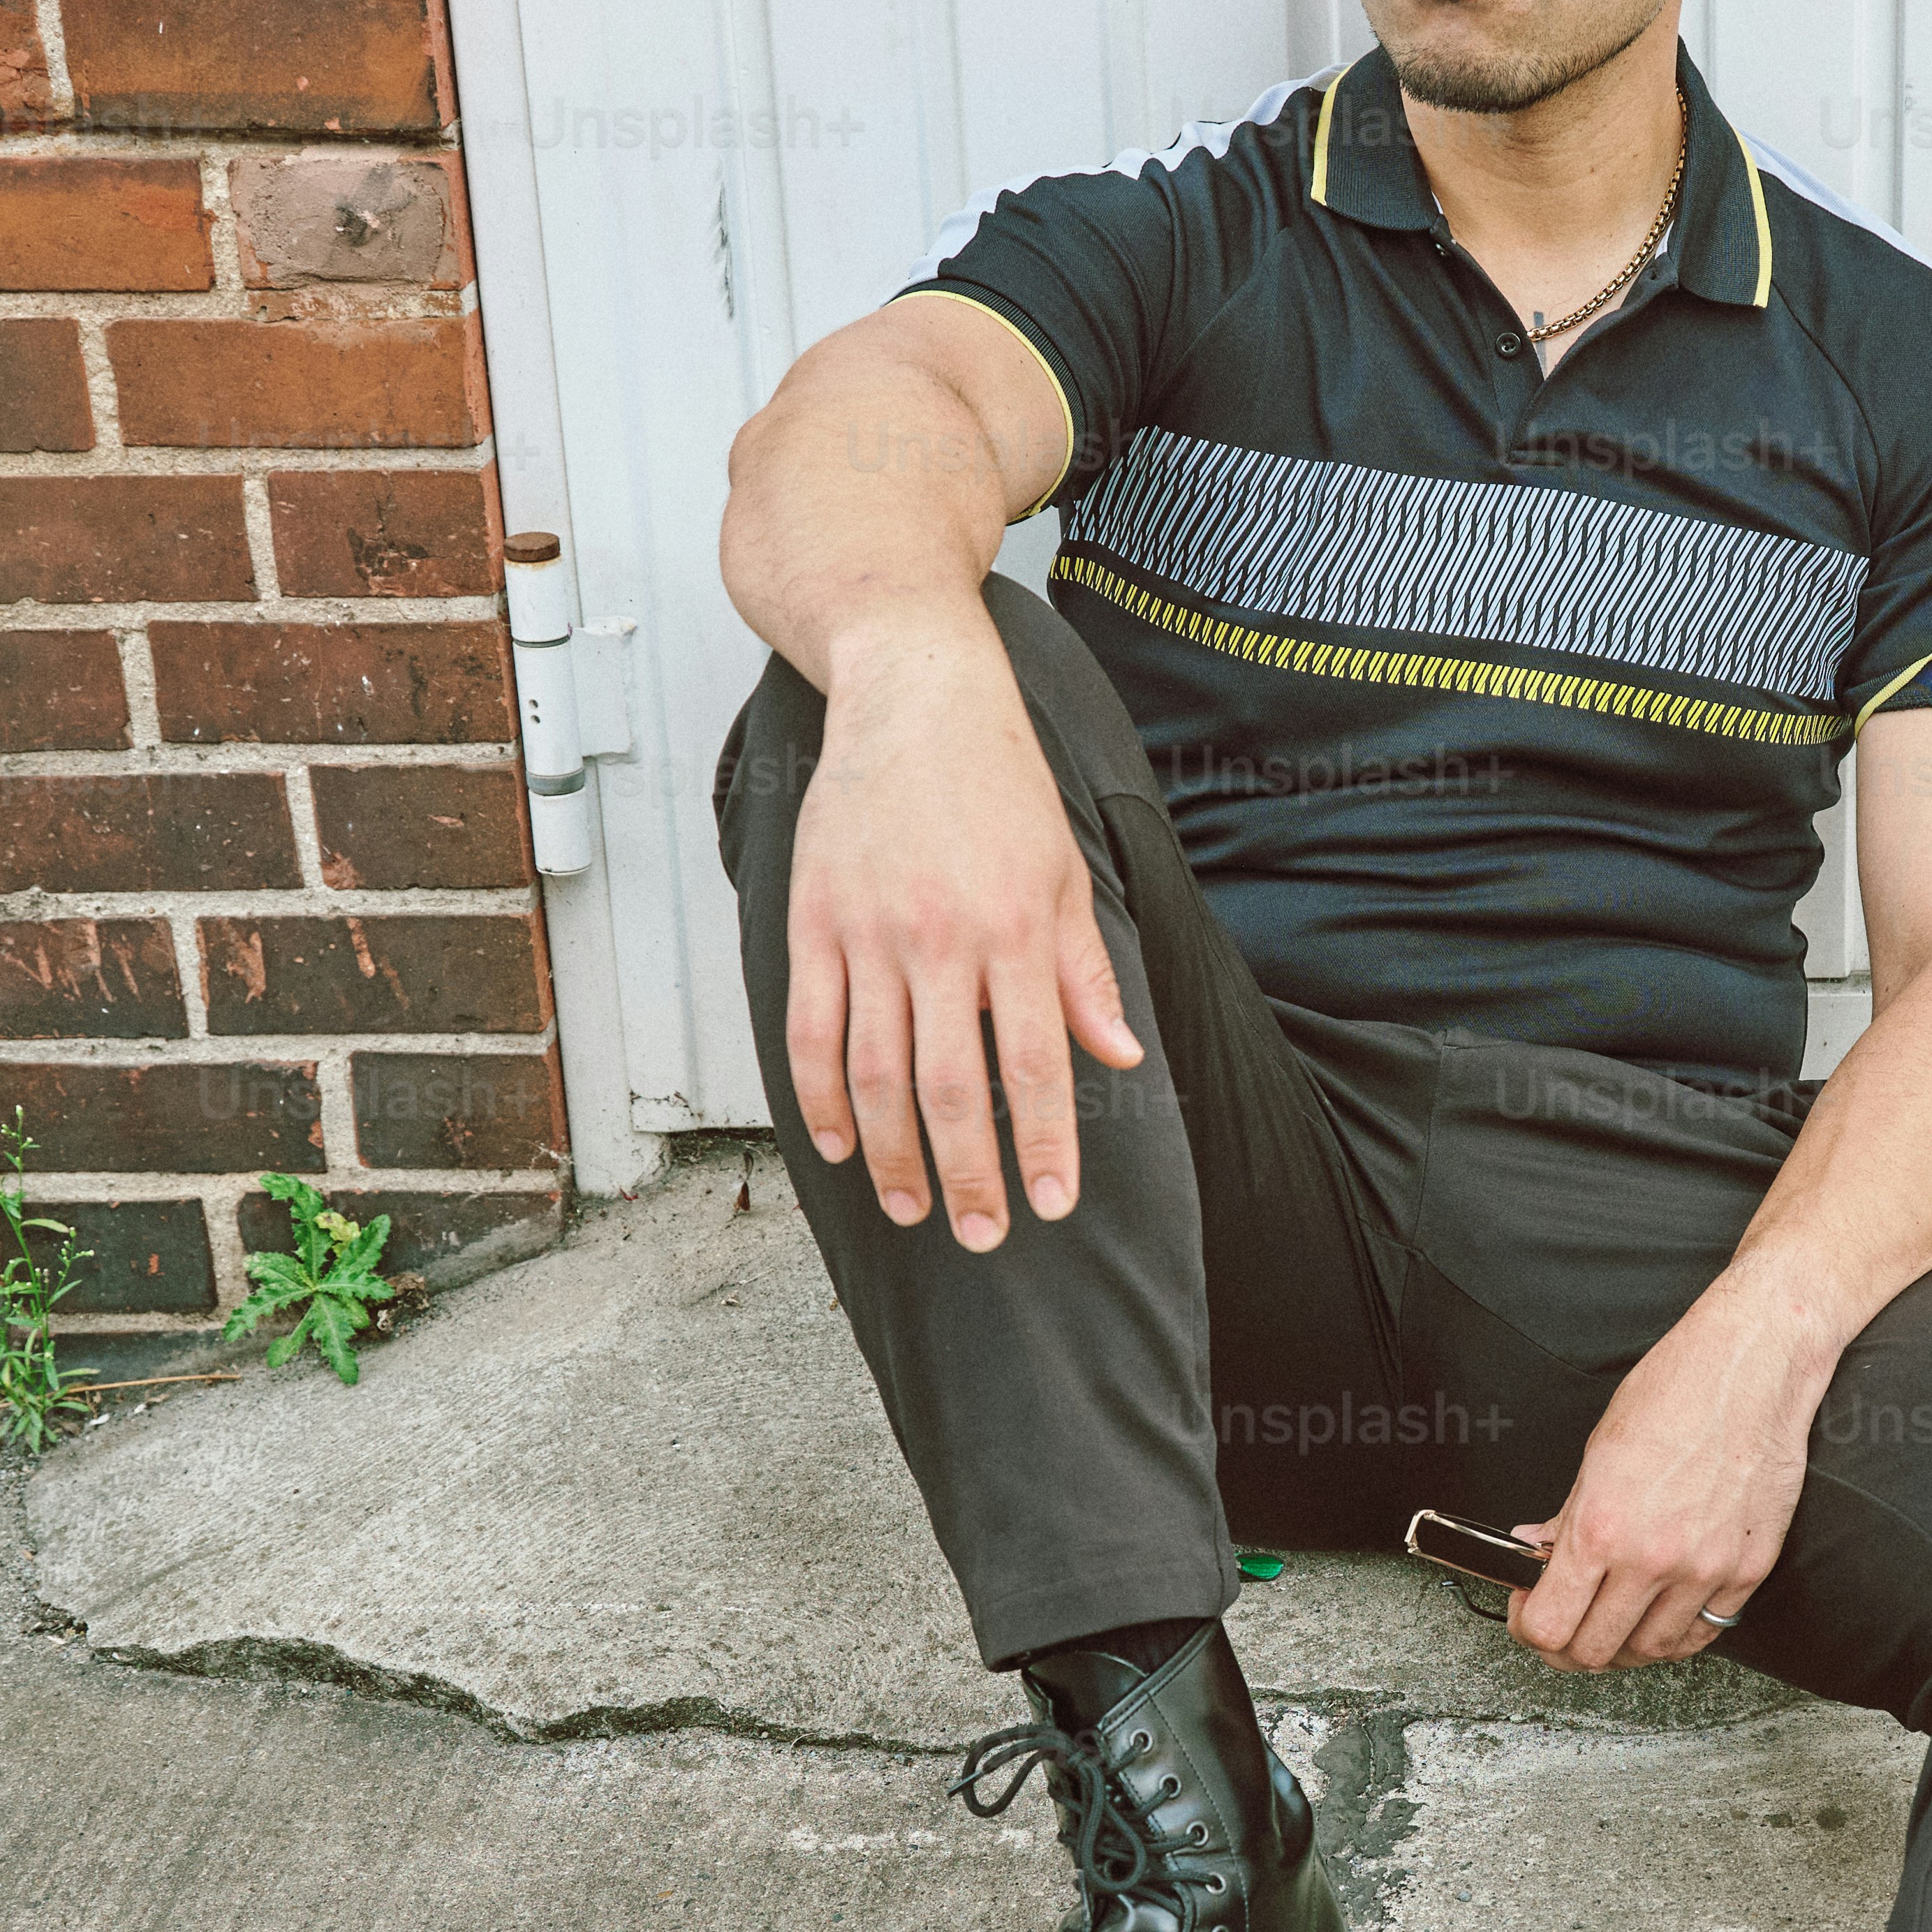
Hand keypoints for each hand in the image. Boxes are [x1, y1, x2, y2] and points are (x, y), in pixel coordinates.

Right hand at [783, 621, 1139, 1246]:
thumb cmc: (997, 782)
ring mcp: (868, 933)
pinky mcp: (813, 922)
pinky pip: (810, 1031)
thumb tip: (1121, 1058)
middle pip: (951, 1087)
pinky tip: (838, 1145)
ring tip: (913, 1210)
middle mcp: (940, 939)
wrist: (913, 695)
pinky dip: (821, 1098)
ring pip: (874, 1074)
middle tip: (983, 1236)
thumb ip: (1085, 973)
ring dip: (892, 1156)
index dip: (1045, 1143)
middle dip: (969, 1174)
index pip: (1036, 1063)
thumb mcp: (1063, 871)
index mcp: (1014, 929)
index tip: (1052, 1205)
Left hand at [1513, 1278, 1828, 1669]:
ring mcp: (1705, 1570)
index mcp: (1602, 1526)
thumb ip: (1568, 1515)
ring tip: (1613, 1618)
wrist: (1753, 1367)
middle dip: (1567, 1646)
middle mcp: (1652, 1558)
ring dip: (1622, 1645)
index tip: (1529, 1612)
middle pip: (1594, 1651)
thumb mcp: (1599, 1451)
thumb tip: (1536, 1550)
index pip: (1549, 1624)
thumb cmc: (1676, 1391)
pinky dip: (1675, 1634)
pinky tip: (1660, 1613)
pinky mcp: (1747, 1570)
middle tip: (1565, 1622)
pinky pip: (1704, 1633)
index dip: (1528, 1629)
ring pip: (1650, 1652)